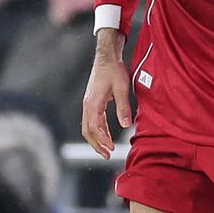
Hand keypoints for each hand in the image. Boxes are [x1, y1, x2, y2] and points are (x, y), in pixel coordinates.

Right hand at [82, 29, 130, 157]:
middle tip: (108, 155)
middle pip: (87, 131)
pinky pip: (93, 120)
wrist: (107, 56)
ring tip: (107, 149)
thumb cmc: (114, 70)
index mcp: (92, 103)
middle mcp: (87, 105)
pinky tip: (106, 135)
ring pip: (88, 127)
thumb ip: (123, 107)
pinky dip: (99, 130)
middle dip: (96, 145)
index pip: (94, 128)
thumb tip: (125, 125)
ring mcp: (88, 104)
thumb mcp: (122, 88)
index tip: (111, 149)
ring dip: (97, 139)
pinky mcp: (92, 102)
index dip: (102, 140)